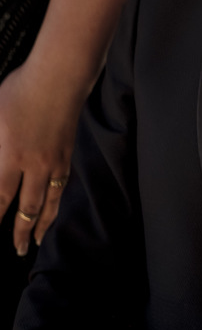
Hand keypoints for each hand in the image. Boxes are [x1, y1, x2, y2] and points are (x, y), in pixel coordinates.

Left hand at [0, 61, 87, 255]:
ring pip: (50, 200)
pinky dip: (57, 201)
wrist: (60, 78)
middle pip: (29, 207)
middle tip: (17, 251)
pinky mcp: (67, 151)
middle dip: (20, 232)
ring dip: (43, 222)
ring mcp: (55, 160)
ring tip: (38, 238)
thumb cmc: (21, 92)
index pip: (0, 199)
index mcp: (12, 157)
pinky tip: (55, 204)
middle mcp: (36, 165)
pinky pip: (62, 185)